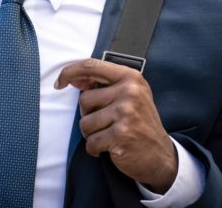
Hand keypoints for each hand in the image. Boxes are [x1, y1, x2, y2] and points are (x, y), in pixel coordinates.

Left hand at [55, 58, 176, 192]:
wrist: (161, 155)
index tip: (59, 83)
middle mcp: (129, 91)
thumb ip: (104, 85)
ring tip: (109, 135)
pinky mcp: (121, 134)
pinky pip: (91, 142)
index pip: (90, 66)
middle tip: (108, 123)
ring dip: (91, 134)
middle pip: (84, 99)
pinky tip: (110, 148)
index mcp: (130, 77)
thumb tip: (73, 79)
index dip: (69, 72)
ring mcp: (126, 112)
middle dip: (88, 115)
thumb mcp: (129, 96)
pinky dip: (95, 149)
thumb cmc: (139, 123)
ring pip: (84, 123)